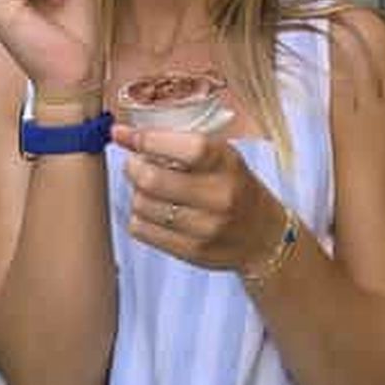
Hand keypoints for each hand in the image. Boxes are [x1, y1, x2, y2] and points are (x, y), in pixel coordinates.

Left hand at [111, 122, 284, 272]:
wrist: (263, 235)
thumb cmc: (234, 185)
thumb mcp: (220, 156)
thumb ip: (178, 143)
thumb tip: (122, 134)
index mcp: (226, 163)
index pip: (182, 148)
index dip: (145, 139)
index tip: (122, 134)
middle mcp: (218, 195)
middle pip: (152, 180)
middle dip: (133, 168)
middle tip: (135, 164)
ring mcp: (205, 227)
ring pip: (142, 205)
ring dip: (137, 193)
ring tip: (149, 190)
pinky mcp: (192, 251)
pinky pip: (142, 230)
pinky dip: (139, 217)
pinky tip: (154, 212)